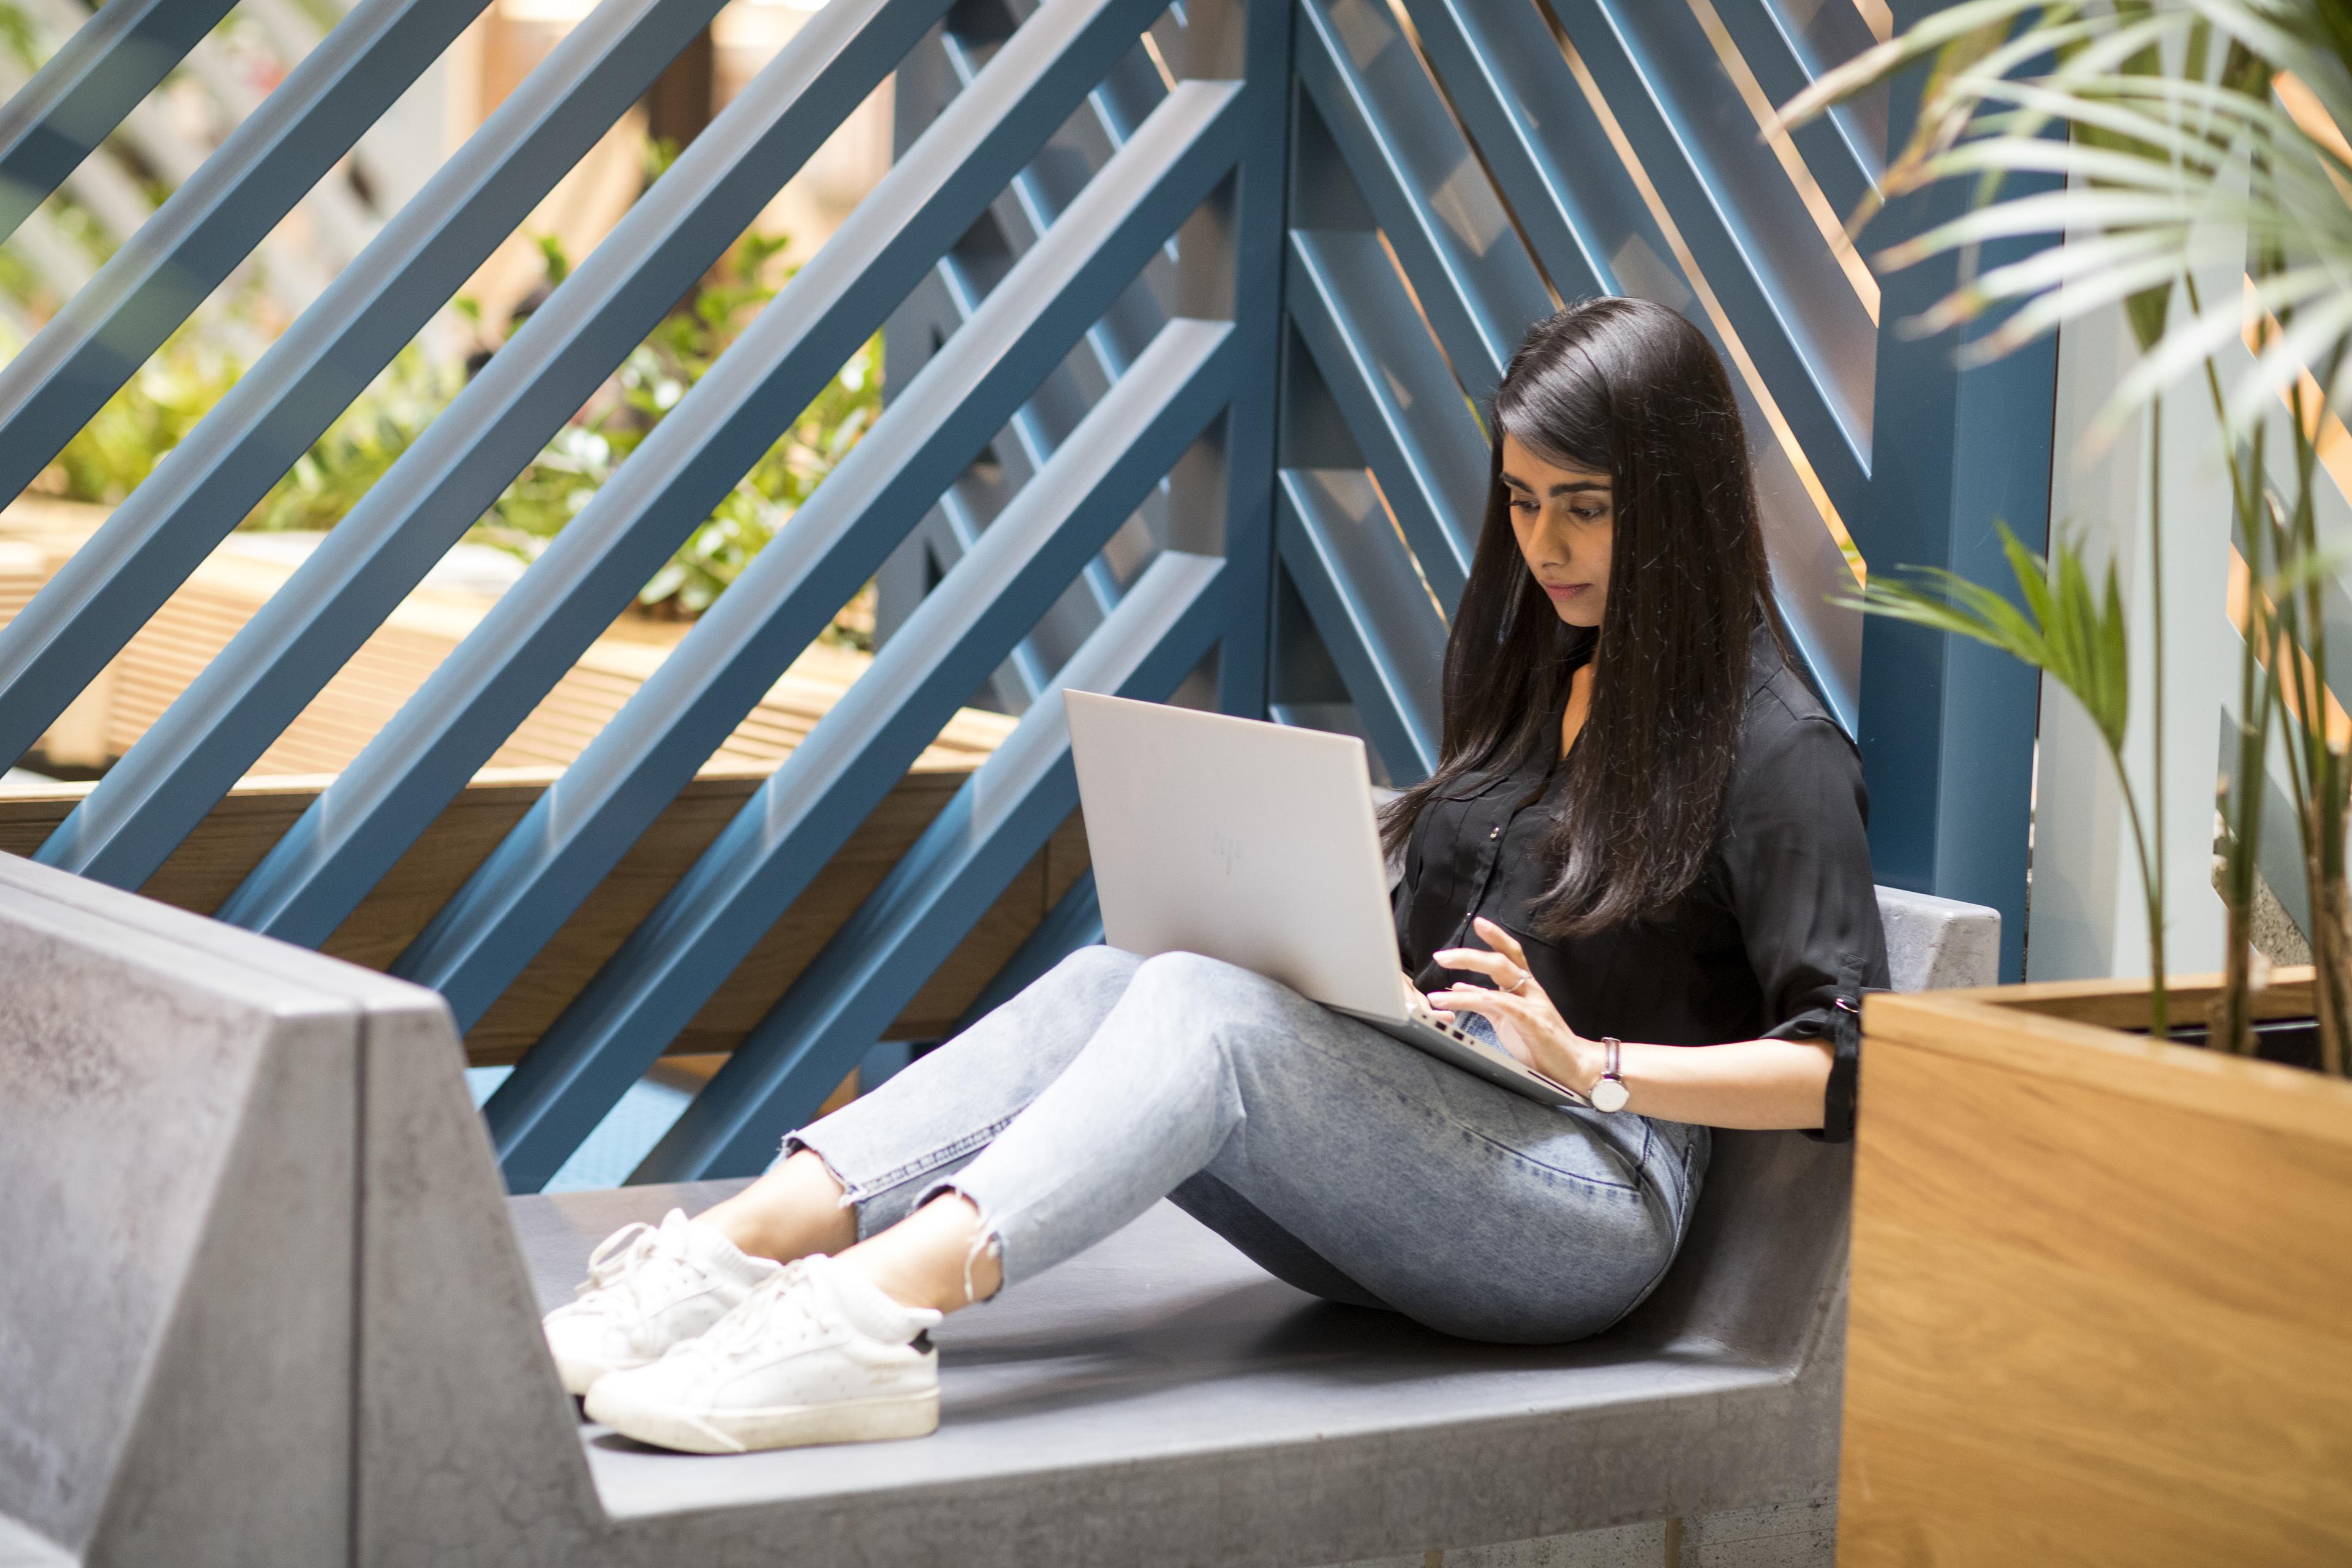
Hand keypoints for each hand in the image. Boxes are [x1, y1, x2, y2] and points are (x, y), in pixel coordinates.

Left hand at [1426, 916, 1598, 1092]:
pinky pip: (1512, 1008)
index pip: (1511, 954)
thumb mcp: (1508, 1017)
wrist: (1574, 1066)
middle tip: (1441, 956)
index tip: (1477, 922)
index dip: (1496, 936)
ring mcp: (1534, 1006)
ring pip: (1501, 982)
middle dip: (1469, 956)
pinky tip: (1475, 997)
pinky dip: (1491, 1000)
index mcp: (1525, 988)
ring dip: (1465, 987)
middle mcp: (1531, 991)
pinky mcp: (1535, 1025)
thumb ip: (1486, 1001)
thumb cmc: (1540, 1042)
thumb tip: (1460, 985)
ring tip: (1437, 996)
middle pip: (1502, 961)